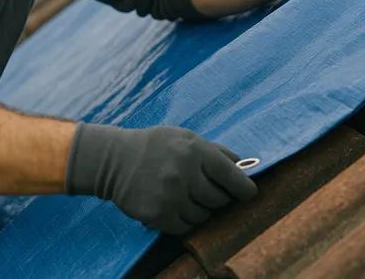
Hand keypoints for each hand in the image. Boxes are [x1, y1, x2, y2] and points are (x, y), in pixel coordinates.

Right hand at [65, 124, 257, 234]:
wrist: (114, 160)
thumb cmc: (155, 146)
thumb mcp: (185, 137)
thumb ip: (215, 151)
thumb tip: (242, 165)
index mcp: (195, 151)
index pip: (232, 176)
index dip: (244, 188)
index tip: (249, 193)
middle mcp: (184, 174)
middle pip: (219, 199)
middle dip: (218, 197)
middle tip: (207, 191)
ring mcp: (171, 196)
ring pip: (204, 216)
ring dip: (200, 209)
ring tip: (185, 195)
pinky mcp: (158, 215)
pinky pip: (185, 227)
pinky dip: (184, 220)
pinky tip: (174, 205)